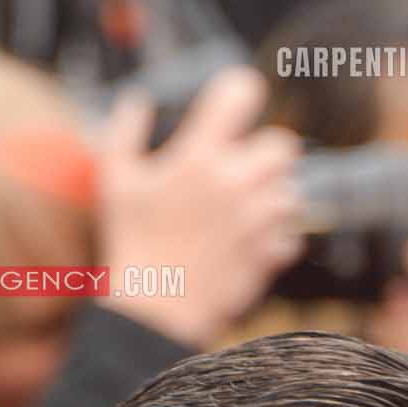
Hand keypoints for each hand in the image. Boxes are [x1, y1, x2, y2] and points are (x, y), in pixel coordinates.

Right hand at [96, 65, 306, 346]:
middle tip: (248, 170)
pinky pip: (292, 237)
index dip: (242, 94)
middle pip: (283, 144)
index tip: (236, 108)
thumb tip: (137, 101)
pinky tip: (253, 245)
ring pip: (291, 193)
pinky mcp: (268, 255)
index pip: (242, 93)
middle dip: (268, 154)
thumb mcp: (115, 181)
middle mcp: (235, 182)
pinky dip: (278, 240)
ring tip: (247, 213)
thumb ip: (125, 131)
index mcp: (199, 155)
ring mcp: (256, 220)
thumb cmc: (133, 245)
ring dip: (274, 199)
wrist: (155, 311)